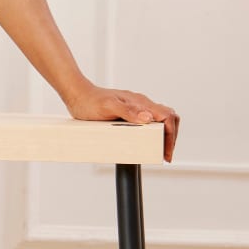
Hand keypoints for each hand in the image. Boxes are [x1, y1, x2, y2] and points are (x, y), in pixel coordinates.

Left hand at [64, 83, 179, 162]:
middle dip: (171, 136)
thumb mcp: (108, 108)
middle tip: (166, 153)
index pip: (167, 116)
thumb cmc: (90, 101)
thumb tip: (148, 118)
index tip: (167, 152)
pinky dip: (154, 132)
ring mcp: (136, 107)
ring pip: (160, 119)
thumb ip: (128, 111)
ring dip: (164, 134)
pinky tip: (147, 142)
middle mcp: (141, 104)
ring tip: (160, 150)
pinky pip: (148, 121)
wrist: (78, 95)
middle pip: (168, 117)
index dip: (170, 135)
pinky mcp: (130, 112)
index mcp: (140, 102)